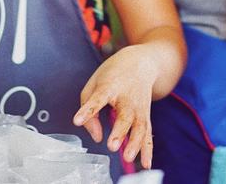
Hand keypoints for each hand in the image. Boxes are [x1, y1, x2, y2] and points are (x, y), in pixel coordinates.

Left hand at [72, 45, 156, 166]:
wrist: (142, 63)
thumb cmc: (114, 74)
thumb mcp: (94, 83)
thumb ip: (88, 109)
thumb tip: (96, 137)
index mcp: (110, 86)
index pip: (98, 98)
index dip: (88, 110)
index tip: (77, 120)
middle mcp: (128, 97)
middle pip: (125, 115)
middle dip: (119, 131)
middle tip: (112, 146)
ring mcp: (139, 107)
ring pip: (140, 127)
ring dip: (135, 143)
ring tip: (126, 157)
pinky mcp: (146, 116)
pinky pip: (148, 134)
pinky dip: (148, 150)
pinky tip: (145, 164)